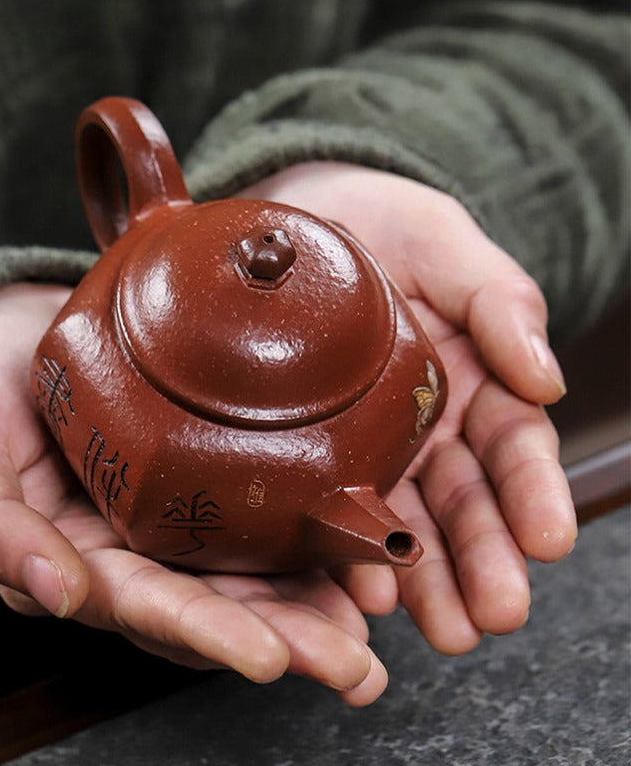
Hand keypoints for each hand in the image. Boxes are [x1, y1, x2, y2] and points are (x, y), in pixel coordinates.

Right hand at [0, 282, 386, 704]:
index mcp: (77, 561)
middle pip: (213, 604)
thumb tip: (54, 595)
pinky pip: (254, 508)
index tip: (271, 656)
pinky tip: (349, 554)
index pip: (147, 608)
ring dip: (309, 603)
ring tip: (371, 630)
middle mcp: (133, 548)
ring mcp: (169, 510)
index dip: (207, 632)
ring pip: (245, 568)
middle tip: (353, 666)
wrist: (3, 337)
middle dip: (284, 637)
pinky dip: (302, 534)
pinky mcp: (198, 467)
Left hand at [238, 162, 575, 653]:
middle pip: (466, 505)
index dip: (534, 495)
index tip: (548, 541)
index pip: (514, 449)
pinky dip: (356, 555)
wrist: (302, 224)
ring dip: (428, 580)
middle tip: (492, 614)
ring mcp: (377, 448)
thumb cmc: (384, 227)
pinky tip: (364, 592)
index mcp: (476, 383)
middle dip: (483, 560)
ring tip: (438, 627)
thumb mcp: (448, 246)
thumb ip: (501, 304)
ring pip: (410, 524)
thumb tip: (548, 380)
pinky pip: (342, 509)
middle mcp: (431, 429)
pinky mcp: (322, 455)